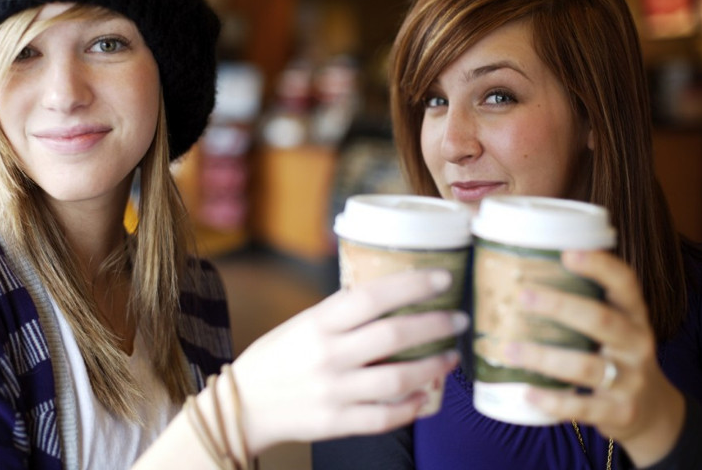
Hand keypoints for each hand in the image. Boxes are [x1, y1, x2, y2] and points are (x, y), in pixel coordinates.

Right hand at [231, 269, 468, 453]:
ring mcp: (333, 392)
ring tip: (450, 356)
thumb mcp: (303, 324)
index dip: (411, 285)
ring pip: (398, 378)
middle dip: (434, 324)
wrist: (244, 405)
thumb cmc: (278, 357)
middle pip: (393, 336)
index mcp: (318, 323)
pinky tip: (426, 395)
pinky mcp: (337, 423)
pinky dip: (412, 406)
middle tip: (458, 319)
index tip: (443, 278)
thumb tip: (392, 294)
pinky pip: (385, 417)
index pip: (371, 296)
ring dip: (433, 366)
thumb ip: (342, 313)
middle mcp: (327, 355)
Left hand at [501, 250, 684, 465]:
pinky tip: (528, 392)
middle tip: (523, 295)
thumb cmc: (617, 355)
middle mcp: (636, 344)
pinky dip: (553, 401)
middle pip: (601, 320)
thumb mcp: (615, 325)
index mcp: (634, 315)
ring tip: (509, 348)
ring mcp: (630, 379)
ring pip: (586, 366)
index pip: (625, 283)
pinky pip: (583, 407)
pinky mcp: (619, 412)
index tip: (567, 253)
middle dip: (561, 306)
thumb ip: (584, 303)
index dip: (600, 266)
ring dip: (544, 356)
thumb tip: (521, 273)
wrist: (652, 410)